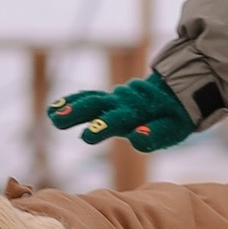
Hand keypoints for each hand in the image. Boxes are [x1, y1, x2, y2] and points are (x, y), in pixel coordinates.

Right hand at [47, 71, 197, 151]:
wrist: (176, 92)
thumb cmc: (174, 117)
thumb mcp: (172, 128)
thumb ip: (154, 134)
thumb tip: (135, 136)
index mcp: (138, 112)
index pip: (118, 119)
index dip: (103, 126)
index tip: (87, 136)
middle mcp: (122, 103)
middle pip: (98, 106)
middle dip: (78, 113)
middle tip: (57, 120)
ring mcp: (114, 99)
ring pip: (90, 100)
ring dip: (71, 106)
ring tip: (51, 115)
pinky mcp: (109, 99)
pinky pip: (89, 97)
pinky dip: (72, 101)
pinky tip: (53, 108)